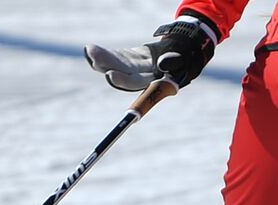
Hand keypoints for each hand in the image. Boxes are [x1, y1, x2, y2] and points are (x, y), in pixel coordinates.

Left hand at [84, 18, 216, 90]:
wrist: (187, 48)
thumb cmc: (189, 55)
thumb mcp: (186, 58)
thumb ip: (175, 61)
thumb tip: (162, 63)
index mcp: (155, 80)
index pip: (137, 82)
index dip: (123, 80)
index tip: (110, 75)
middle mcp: (142, 75)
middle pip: (122, 73)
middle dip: (107, 67)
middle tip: (94, 60)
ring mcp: (136, 67)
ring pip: (117, 64)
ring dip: (102, 60)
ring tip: (89, 51)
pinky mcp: (132, 58)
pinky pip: (116, 56)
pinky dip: (104, 54)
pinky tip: (90, 49)